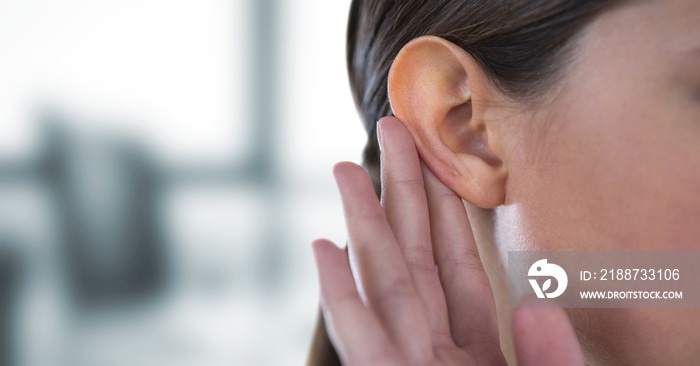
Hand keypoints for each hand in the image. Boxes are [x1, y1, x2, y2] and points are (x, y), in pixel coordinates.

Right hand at [312, 116, 584, 364]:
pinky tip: (324, 246)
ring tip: (346, 169)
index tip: (436, 157)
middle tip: (392, 129)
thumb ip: (551, 356)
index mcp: (479, 350)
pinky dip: (339, 294)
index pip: (458, 265)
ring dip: (364, 223)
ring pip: (383, 282)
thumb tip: (537, 306)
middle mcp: (436, 350)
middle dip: (401, 191)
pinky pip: (360, 338)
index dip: (445, 207)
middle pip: (414, 256)